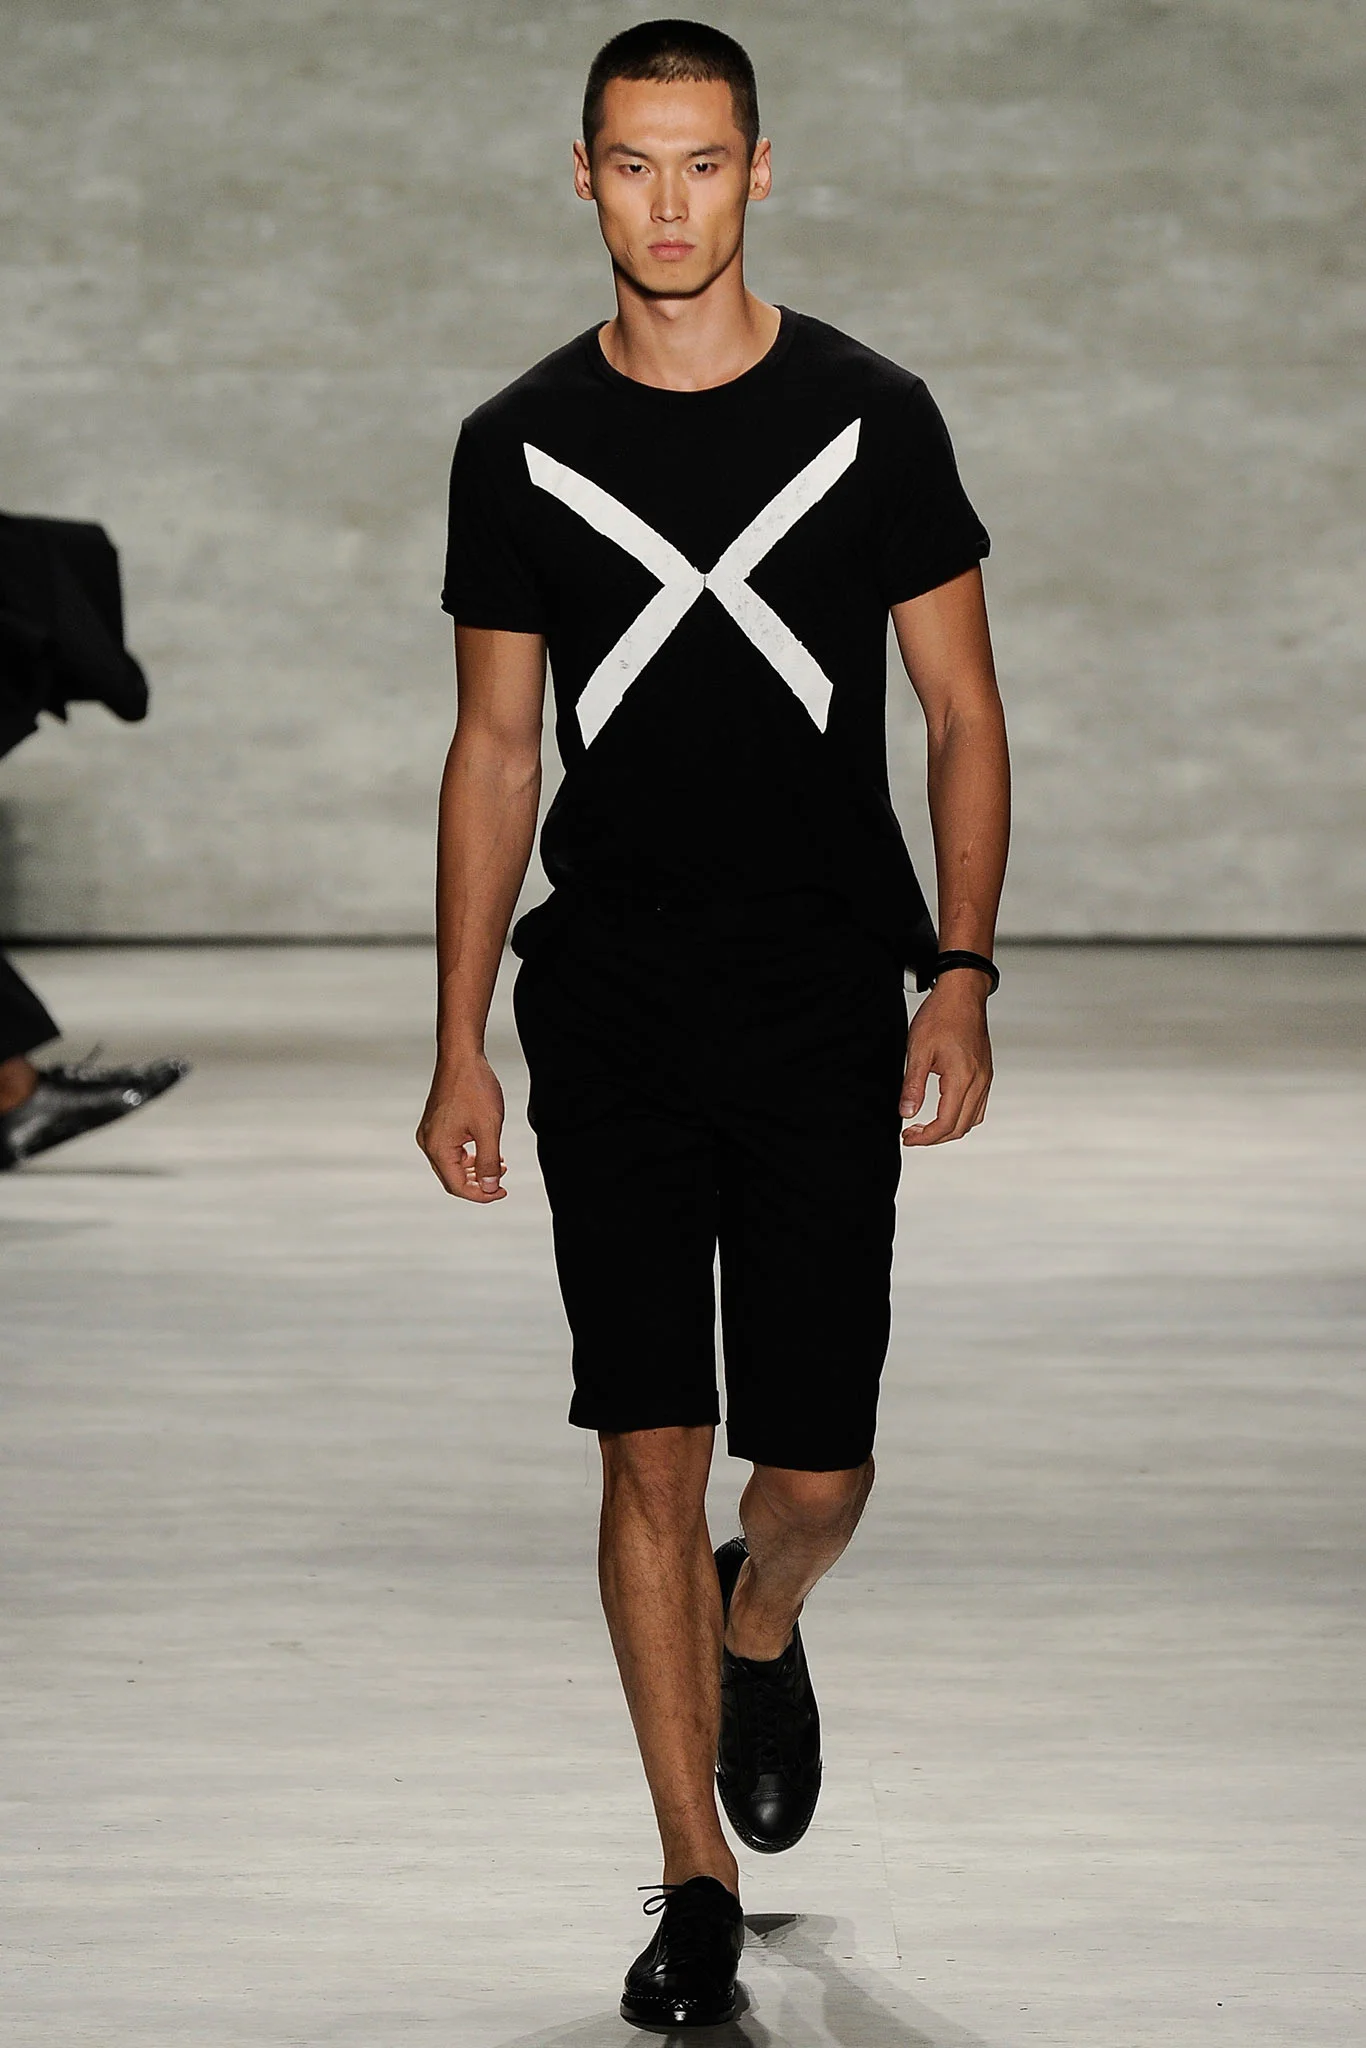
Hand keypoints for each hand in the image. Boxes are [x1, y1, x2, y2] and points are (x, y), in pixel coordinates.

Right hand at [416, 1054, 507, 1200]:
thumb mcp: (489, 1128)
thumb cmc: (475, 1088)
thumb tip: (489, 1188)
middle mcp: (428, 1143)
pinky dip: (468, 1156)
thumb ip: (489, 1162)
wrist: (461, 1056)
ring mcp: (429, 1132)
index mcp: (438, 1147)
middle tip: (502, 1183)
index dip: (481, 1195)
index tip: (502, 1191)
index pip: (457, 1186)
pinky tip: (486, 1150)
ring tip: (499, 1166)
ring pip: (451, 1165)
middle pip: (452, 1178)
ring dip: (474, 1170)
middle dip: (478, 1184)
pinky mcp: (434, 1124)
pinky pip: (450, 1150)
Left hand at [900, 973, 992, 1145]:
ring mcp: (985, 1077)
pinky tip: (943, 1110)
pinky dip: (961, 1116)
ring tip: (925, 1126)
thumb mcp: (918, 1050)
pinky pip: (978, 1105)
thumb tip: (906, 1113)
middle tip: (912, 1135)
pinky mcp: (986, 1073)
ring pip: (972, 1119)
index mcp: (962, 1078)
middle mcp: (979, 1081)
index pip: (946, 1123)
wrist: (962, 994)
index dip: (925, 1137)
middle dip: (935, 1138)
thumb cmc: (941, 1016)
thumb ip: (913, 1085)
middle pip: (961, 1127)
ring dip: (949, 1129)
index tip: (907, 1138)